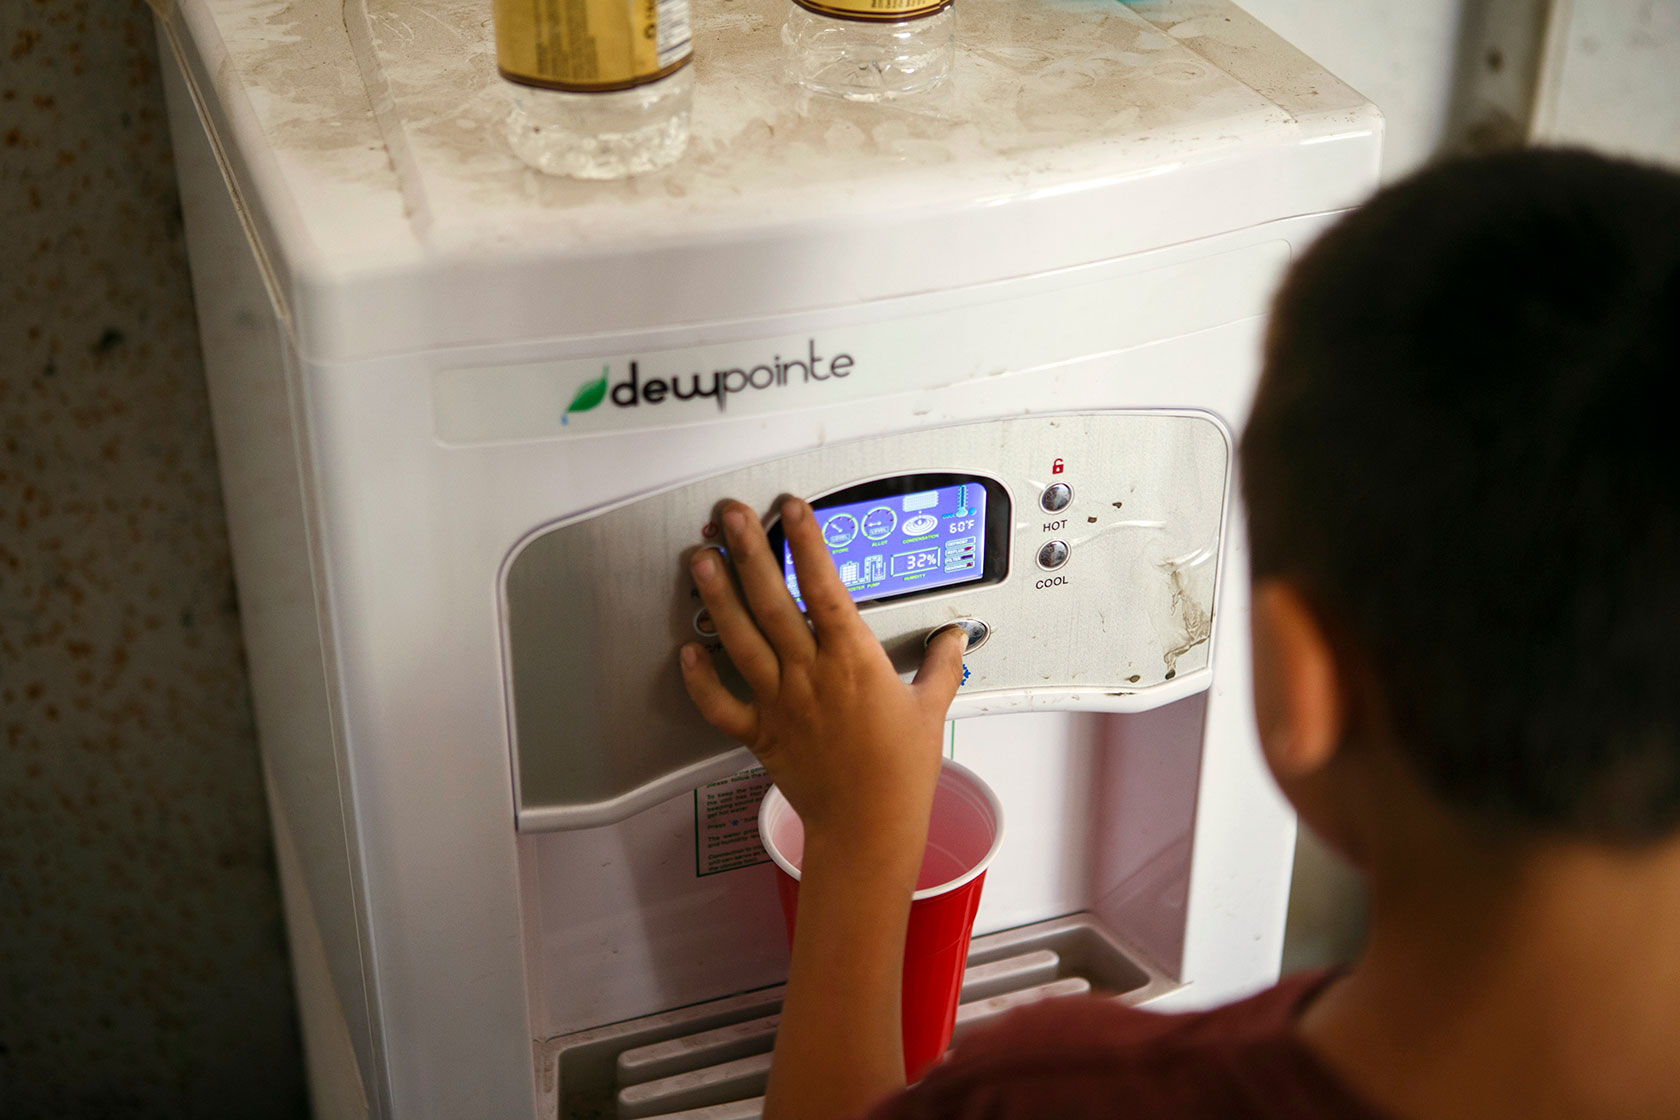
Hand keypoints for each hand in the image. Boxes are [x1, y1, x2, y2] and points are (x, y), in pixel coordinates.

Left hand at [680, 497, 967, 851]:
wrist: (869, 827)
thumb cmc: (901, 774)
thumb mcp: (930, 708)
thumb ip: (938, 665)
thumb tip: (951, 638)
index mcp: (854, 661)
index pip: (826, 586)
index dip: (807, 543)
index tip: (793, 509)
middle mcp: (811, 674)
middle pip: (773, 601)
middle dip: (749, 552)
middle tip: (732, 515)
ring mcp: (781, 702)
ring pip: (741, 639)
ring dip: (718, 597)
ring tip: (701, 559)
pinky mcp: (760, 734)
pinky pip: (721, 704)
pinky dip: (700, 679)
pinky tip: (688, 650)